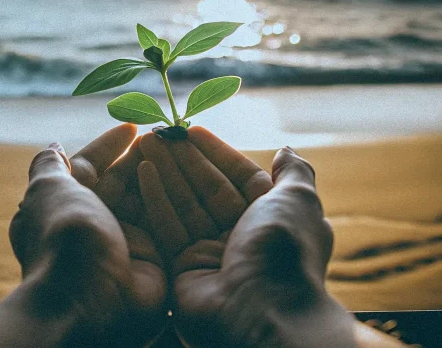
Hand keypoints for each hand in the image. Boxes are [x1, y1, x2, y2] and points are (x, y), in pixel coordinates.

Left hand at [0, 125, 165, 346]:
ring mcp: (124, 242)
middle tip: (165, 134)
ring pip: (147, 199)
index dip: (108, 146)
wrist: (88, 298)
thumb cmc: (64, 236)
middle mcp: (94, 224)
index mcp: (66, 207)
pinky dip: (178, 200)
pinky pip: (168, 223)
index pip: (89, 169)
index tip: (132, 126)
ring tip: (180, 148)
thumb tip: (53, 147)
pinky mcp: (153, 258)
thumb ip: (50, 167)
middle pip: (122, 182)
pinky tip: (191, 178)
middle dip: (141, 156)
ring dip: (162, 173)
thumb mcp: (46, 191)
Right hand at [139, 128, 358, 347]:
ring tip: (146, 143)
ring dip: (166, 172)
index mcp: (272, 219)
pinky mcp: (184, 268)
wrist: (261, 311)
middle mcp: (242, 235)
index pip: (239, 177)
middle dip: (185, 160)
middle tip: (159, 133)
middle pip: (208, 189)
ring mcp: (212, 253)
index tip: (191, 130)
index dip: (216, 153)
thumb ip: (294, 172)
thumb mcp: (299, 200)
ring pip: (185, 205)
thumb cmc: (283, 250)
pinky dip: (155, 199)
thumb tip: (285, 150)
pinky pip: (168, 227)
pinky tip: (142, 171)